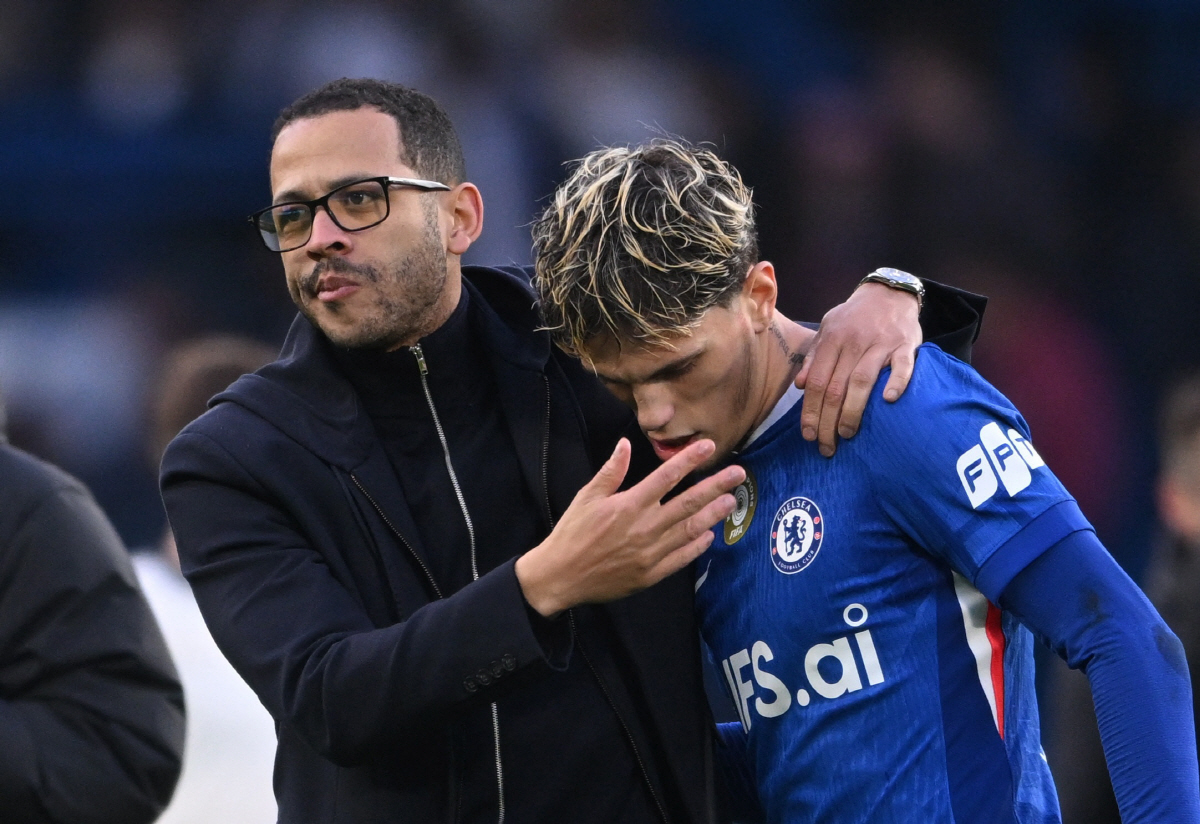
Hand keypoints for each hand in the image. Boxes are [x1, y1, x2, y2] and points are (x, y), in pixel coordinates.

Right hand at [515, 438, 744, 616]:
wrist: (560, 576)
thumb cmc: (572, 533)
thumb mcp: (587, 497)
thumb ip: (611, 471)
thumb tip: (625, 444)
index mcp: (629, 505)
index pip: (667, 476)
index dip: (690, 460)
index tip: (708, 446)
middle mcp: (644, 527)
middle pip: (688, 502)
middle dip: (716, 486)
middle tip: (738, 474)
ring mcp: (650, 552)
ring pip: (690, 529)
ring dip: (713, 514)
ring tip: (732, 501)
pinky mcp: (650, 573)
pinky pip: (681, 558)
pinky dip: (697, 546)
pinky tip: (709, 535)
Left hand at [795, 281, 920, 455]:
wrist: (889, 292)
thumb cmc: (854, 317)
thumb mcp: (828, 328)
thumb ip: (814, 356)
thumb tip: (800, 386)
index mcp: (832, 340)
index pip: (816, 382)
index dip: (810, 411)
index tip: (808, 435)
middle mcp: (854, 343)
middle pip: (836, 388)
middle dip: (828, 421)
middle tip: (826, 446)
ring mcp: (881, 344)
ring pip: (862, 381)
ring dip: (853, 411)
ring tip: (847, 434)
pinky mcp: (905, 345)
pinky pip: (902, 366)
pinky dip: (897, 383)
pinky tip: (888, 402)